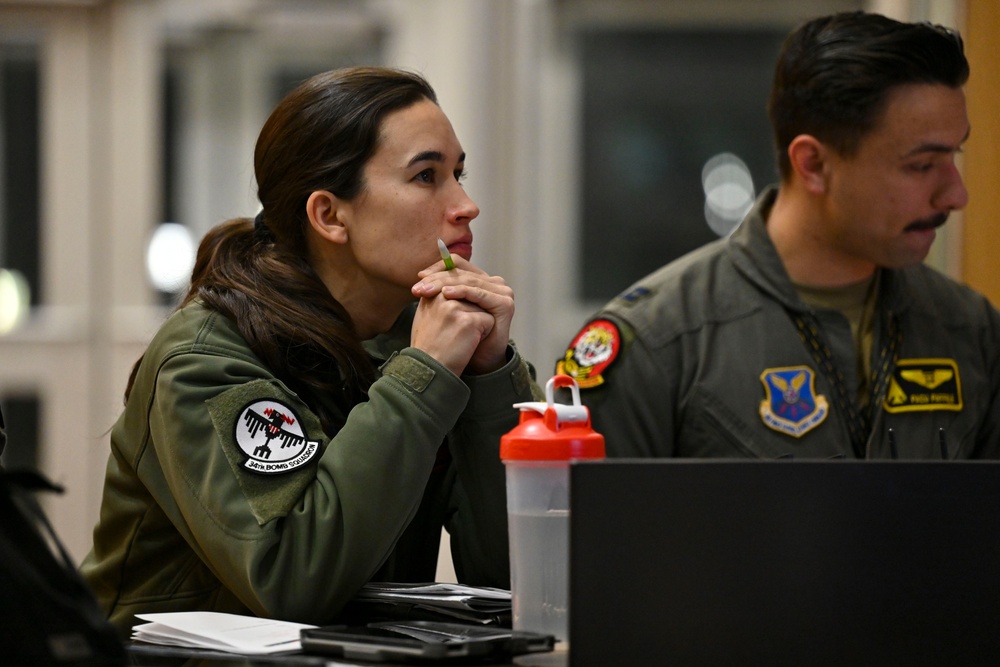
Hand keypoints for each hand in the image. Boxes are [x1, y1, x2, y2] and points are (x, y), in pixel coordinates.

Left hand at [410, 255, 513, 375]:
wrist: (477, 360)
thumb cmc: (460, 335)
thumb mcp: (447, 307)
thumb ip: (440, 290)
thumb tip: (421, 274)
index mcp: (481, 280)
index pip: (458, 264)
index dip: (438, 268)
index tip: (419, 277)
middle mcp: (493, 283)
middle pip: (462, 273)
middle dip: (437, 279)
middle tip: (418, 287)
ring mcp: (502, 292)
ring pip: (468, 282)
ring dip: (445, 284)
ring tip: (427, 290)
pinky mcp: (504, 303)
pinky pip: (479, 294)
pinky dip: (462, 292)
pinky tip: (446, 294)